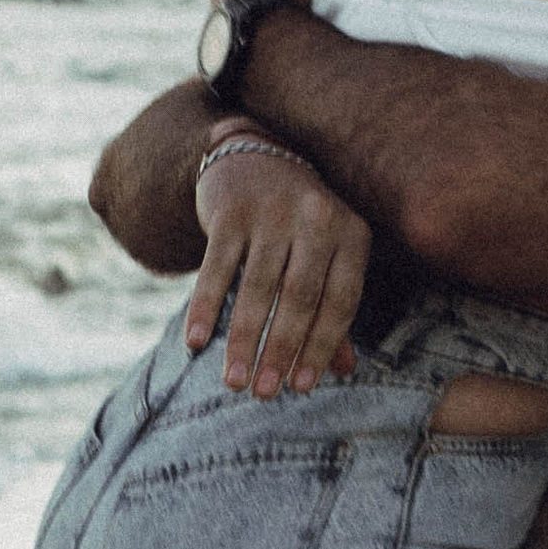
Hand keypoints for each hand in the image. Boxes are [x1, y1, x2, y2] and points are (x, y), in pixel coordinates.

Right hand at [188, 135, 369, 398]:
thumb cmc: (298, 223)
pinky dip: (205, 307)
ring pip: (257, 287)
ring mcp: (273, 211)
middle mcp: (318, 219)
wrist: (256, 154)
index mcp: (352, 233)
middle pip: (299, 297)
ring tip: (233, 382)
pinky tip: (196, 342)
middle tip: (264, 394)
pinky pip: (216, 267)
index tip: (301, 387)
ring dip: (243, 340)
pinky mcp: (232, 210)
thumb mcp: (326, 255)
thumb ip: (333, 308)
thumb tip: (344, 370)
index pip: (341, 301)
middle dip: (280, 350)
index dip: (321, 347)